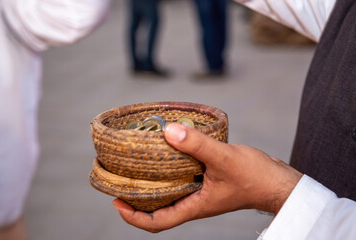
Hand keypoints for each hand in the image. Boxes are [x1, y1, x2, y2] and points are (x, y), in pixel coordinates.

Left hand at [113, 123, 301, 232]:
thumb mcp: (224, 159)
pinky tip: (168, 153)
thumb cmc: (255, 177)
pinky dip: (170, 171)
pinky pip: (182, 180)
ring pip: (170, 194)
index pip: (158, 222)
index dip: (134, 217)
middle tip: (121, 182)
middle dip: (137, 200)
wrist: (277, 181)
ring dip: (152, 185)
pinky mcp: (208, 182)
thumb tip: (168, 132)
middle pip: (159, 210)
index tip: (116, 202)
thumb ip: (197, 145)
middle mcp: (195, 202)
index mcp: (195, 206)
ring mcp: (201, 193)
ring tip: (137, 168)